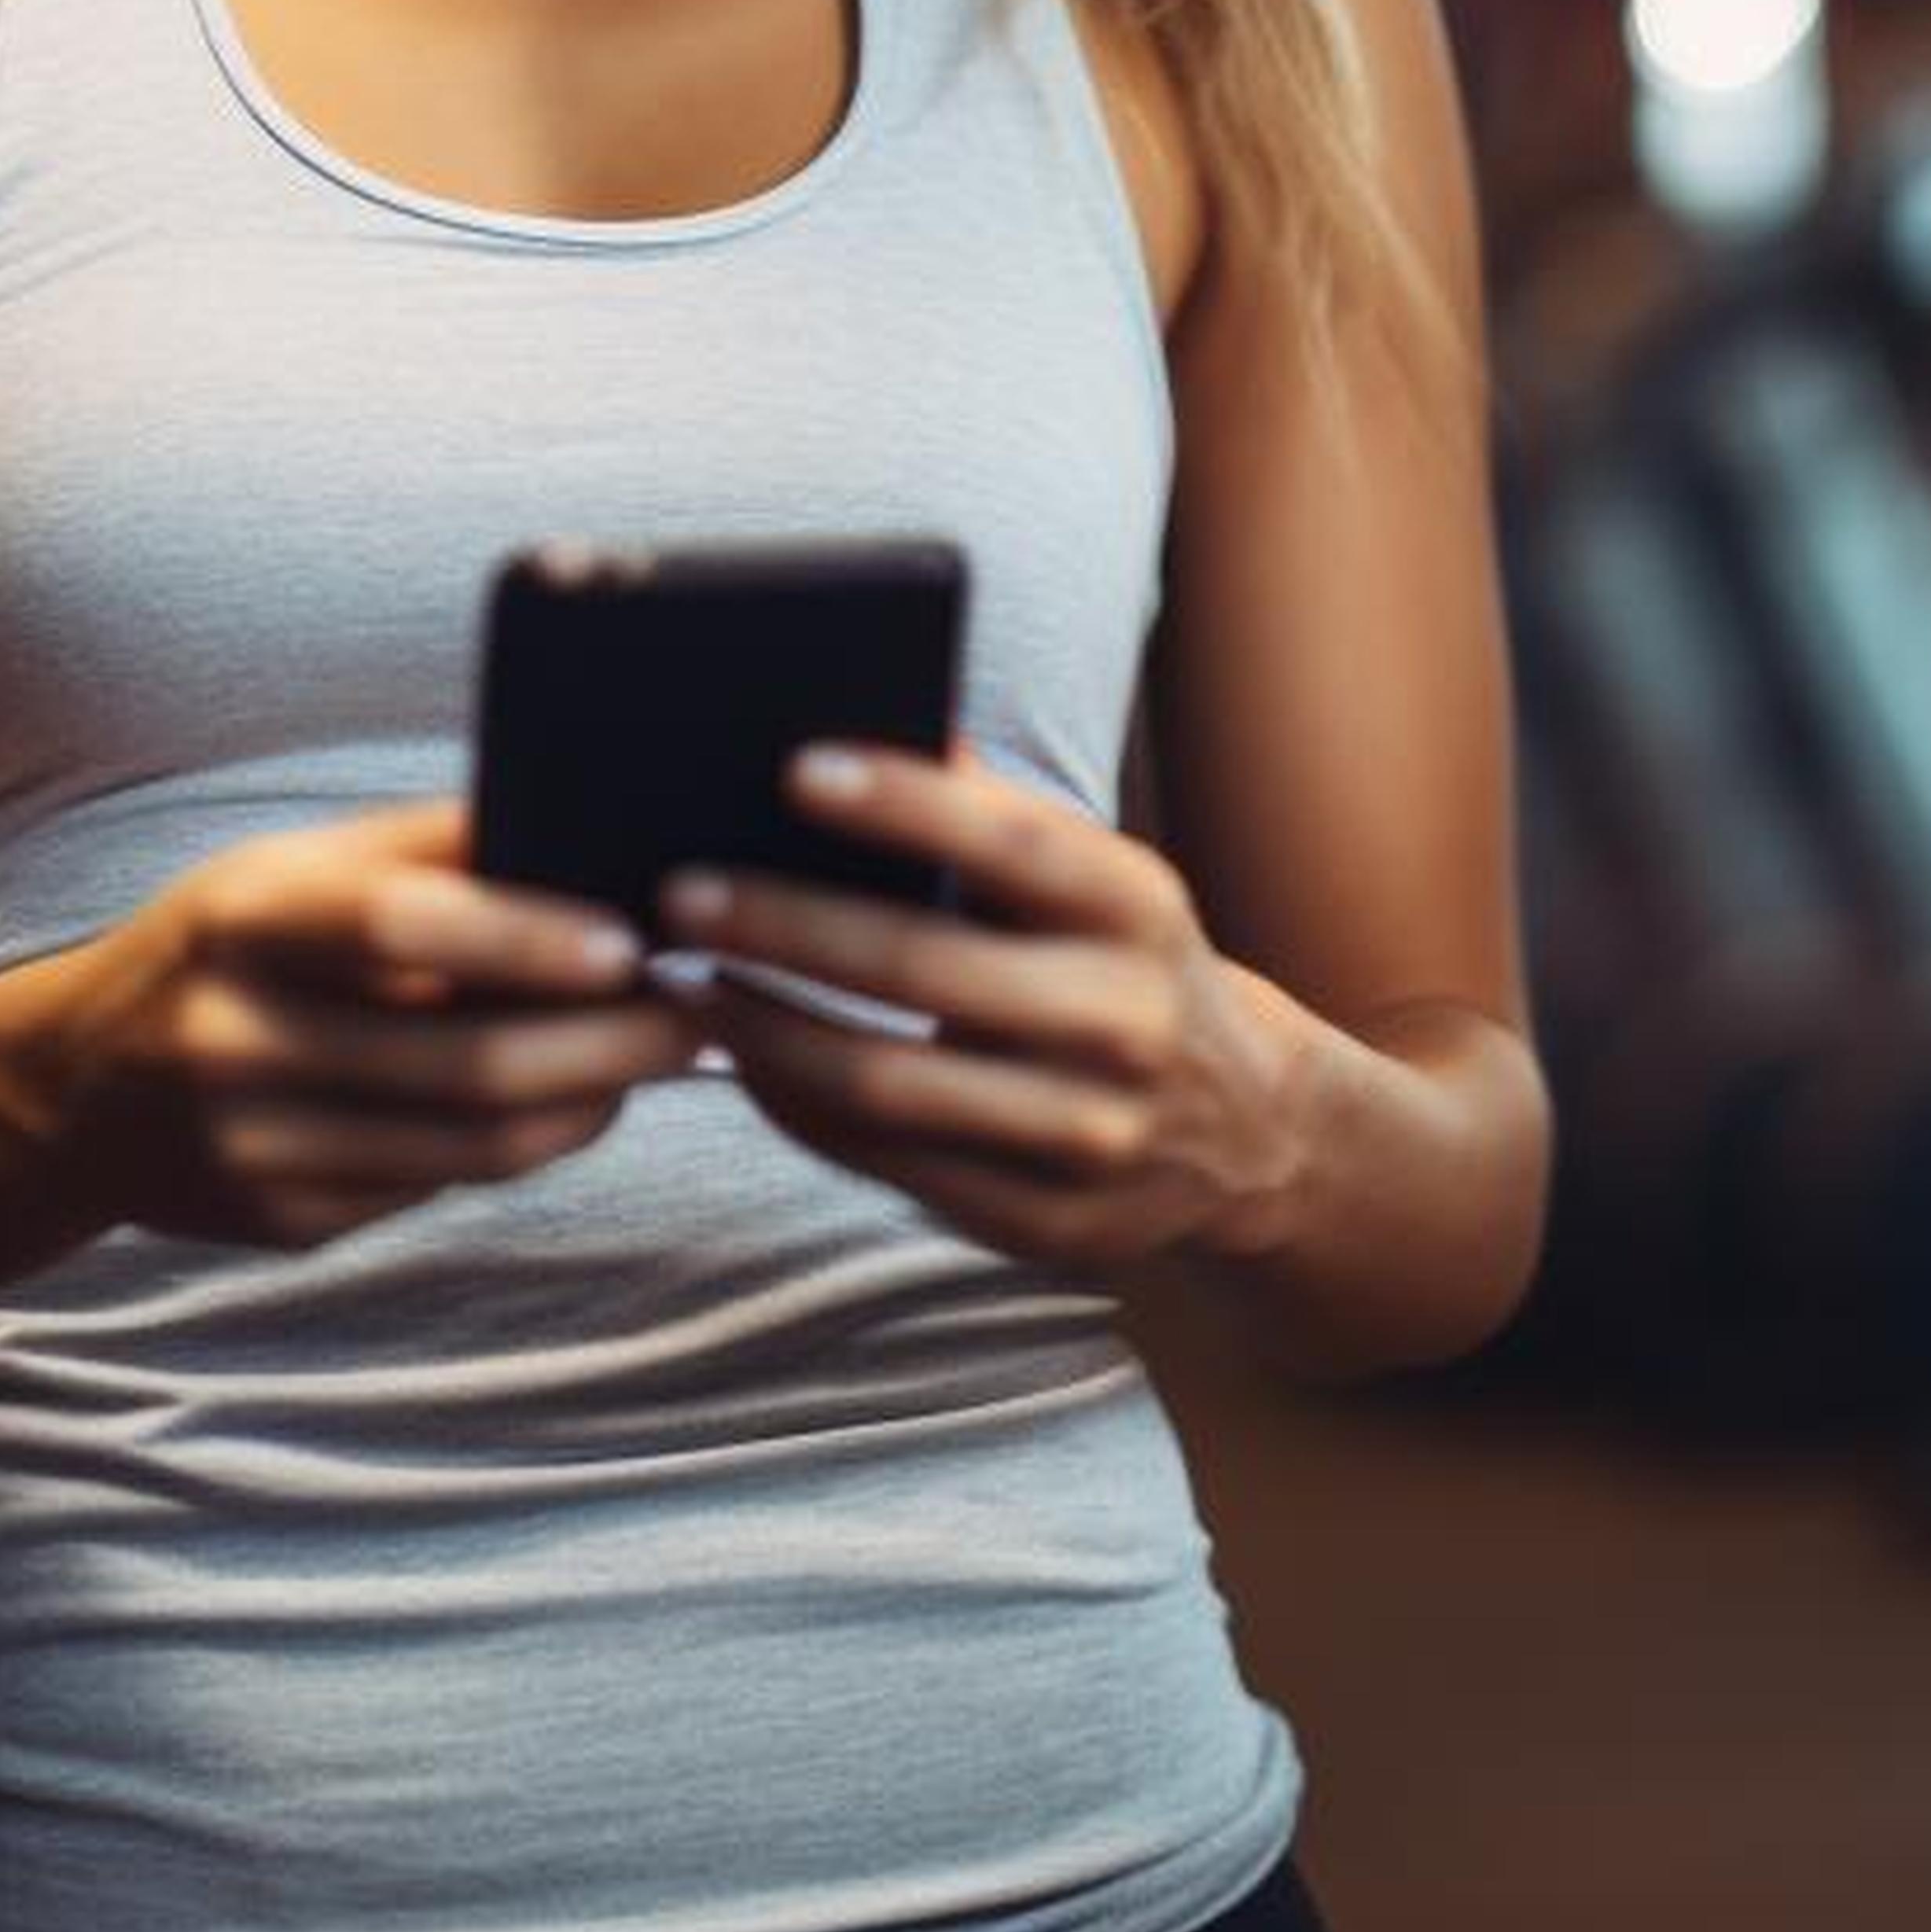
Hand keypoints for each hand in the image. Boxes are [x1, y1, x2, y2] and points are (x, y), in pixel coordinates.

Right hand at [54, 801, 700, 1250]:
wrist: (73, 1089)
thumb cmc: (228, 946)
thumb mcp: (294, 868)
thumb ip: (431, 846)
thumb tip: (594, 826)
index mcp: (242, 921)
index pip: (398, 926)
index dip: (526, 939)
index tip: (632, 943)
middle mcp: (234, 1039)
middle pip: (464, 1063)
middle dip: (609, 1042)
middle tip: (697, 1010)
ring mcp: (251, 1149)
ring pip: (469, 1149)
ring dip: (589, 1104)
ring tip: (656, 1056)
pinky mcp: (278, 1224)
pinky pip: (435, 1191)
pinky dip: (520, 1150)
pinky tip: (567, 1107)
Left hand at [664, 744, 1322, 1272]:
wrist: (1250, 1133)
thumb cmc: (1123, 967)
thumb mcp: (1099, 885)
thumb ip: (997, 819)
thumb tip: (873, 709)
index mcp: (1140, 910)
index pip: (1014, 844)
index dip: (905, 804)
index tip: (793, 767)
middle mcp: (1127, 1021)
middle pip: (926, 968)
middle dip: (787, 926)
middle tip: (679, 892)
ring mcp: (1092, 1134)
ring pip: (891, 1084)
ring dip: (766, 1031)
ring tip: (685, 981)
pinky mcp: (1048, 1222)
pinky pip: (892, 1164)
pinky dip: (800, 1108)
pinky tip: (741, 1062)